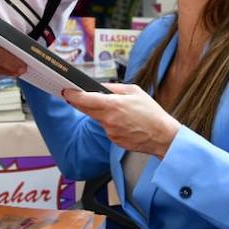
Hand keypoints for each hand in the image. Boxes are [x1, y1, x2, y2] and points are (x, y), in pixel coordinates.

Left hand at [61, 83, 180, 155]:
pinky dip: (112, 124)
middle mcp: (108, 119)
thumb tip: (100, 87)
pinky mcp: (114, 140)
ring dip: (103, 114)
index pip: (85, 99)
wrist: (163, 136)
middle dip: (82, 103)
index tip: (65, 91)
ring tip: (121, 112)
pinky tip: (126, 123)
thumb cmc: (152, 112)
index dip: (73, 95)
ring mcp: (110, 132)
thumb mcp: (135, 91)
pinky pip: (108, 129)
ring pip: (99, 119)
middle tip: (78, 96)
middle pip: (87, 110)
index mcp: (113, 105)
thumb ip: (114, 88)